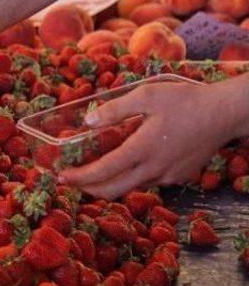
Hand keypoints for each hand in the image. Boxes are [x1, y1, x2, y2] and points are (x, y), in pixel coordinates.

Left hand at [58, 79, 248, 199]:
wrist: (225, 114)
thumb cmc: (186, 101)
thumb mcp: (147, 95)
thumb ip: (115, 109)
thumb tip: (88, 121)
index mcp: (142, 149)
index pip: (103, 171)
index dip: (79, 177)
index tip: (61, 177)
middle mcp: (154, 169)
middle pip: (113, 189)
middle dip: (88, 189)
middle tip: (71, 182)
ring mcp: (168, 176)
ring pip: (131, 187)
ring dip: (109, 184)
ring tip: (93, 173)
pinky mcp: (179, 177)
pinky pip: (149, 182)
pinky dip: (131, 178)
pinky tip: (126, 165)